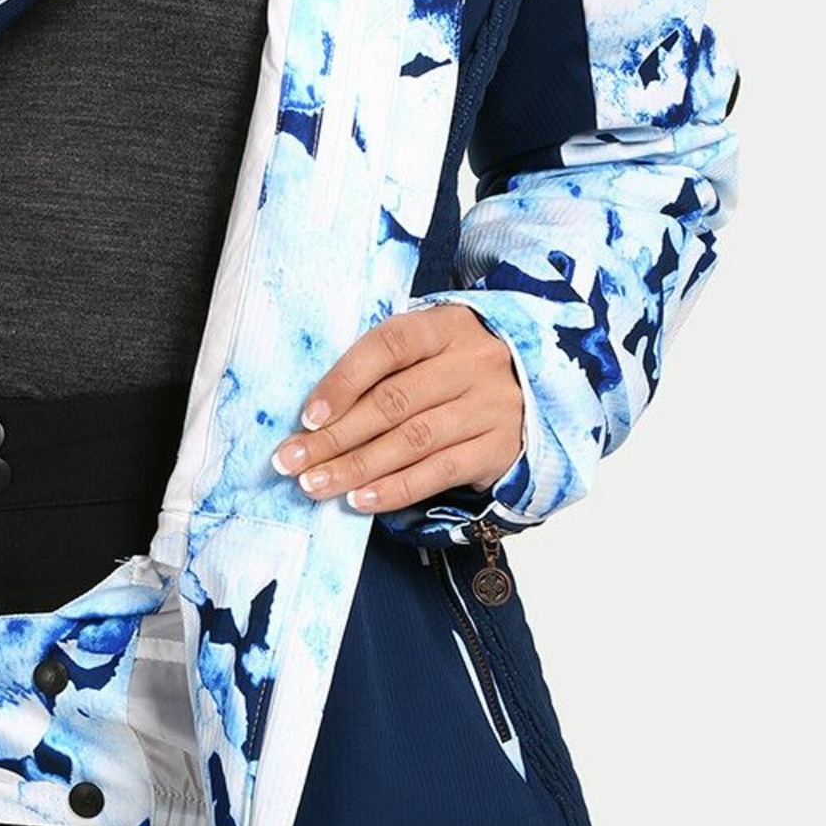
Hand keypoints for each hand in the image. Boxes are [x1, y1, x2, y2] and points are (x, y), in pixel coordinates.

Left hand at [269, 305, 524, 512]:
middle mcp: (472, 363)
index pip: (388, 347)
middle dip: (334, 437)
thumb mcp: (427, 346)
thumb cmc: (454, 366)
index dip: (343, 381)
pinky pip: (440, 473)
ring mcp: (490, 406)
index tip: (307, 417)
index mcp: (445, 326)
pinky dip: (396, 489)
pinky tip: (361, 500)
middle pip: (393, 402)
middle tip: (292, 462)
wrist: (534, 385)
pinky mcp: (499, 448)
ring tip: (316, 485)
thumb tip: (314, 415)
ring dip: (357, 468)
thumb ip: (381, 367)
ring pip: (412, 441)